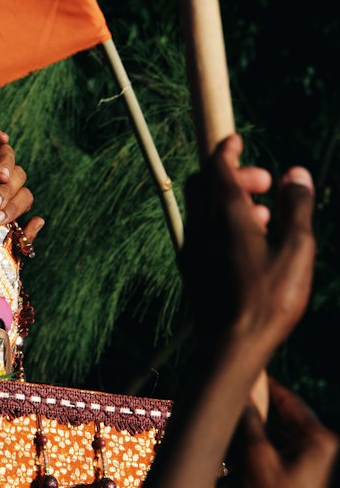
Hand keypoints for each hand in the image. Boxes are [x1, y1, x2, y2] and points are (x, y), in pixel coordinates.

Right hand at [0, 127, 44, 243]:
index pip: (23, 198)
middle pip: (18, 179)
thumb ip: (15, 237)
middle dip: (8, 193)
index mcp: (7, 199)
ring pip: (10, 157)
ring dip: (7, 167)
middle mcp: (2, 178)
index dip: (15, 208)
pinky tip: (1, 138)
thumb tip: (39, 220)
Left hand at [182, 135, 314, 362]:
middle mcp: (201, 224)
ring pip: (203, 207)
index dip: (228, 149)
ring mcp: (192, 246)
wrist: (229, 346)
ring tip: (264, 215)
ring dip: (229, 200)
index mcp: (225, 212)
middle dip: (234, 174)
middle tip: (265, 184)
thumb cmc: (267, 299)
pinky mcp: (191, 267)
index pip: (217, 164)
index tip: (239, 141)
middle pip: (206, 182)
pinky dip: (221, 222)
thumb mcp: (296, 248)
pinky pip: (202, 230)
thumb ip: (296, 206)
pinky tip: (247, 244)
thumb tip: (296, 172)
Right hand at [237, 379, 338, 487]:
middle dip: (258, 409)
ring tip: (233, 429)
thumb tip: (240, 395)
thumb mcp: (256, 458)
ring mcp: (316, 465)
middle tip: (230, 403)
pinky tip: (244, 452)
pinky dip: (264, 447)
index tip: (238, 376)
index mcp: (318, 438)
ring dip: (259, 429)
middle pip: (285, 414)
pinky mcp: (307, 480)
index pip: (287, 397)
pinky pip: (283, 451)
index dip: (261, 385)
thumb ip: (250, 421)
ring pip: (282, 433)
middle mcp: (322, 448)